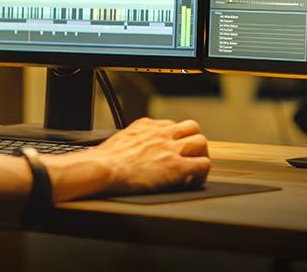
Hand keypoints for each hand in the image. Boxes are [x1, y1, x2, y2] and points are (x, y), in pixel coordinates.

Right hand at [91, 117, 209, 193]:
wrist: (104, 168)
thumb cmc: (105, 159)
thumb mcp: (120, 138)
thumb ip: (133, 139)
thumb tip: (131, 147)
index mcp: (147, 125)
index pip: (171, 125)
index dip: (175, 138)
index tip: (171, 150)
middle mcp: (162, 133)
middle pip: (192, 127)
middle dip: (192, 141)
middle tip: (188, 156)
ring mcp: (171, 149)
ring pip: (201, 142)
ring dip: (200, 155)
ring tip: (193, 169)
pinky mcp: (177, 167)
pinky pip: (203, 164)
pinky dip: (201, 174)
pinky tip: (192, 182)